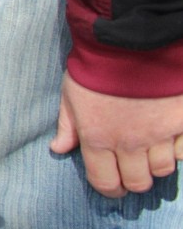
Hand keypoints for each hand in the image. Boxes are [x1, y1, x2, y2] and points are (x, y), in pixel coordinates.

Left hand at [49, 73, 182, 196]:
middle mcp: (129, 143)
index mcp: (97, 138)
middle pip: (138, 182)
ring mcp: (159, 134)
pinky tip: (168, 135)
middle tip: (132, 168)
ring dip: (155, 163)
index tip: (113, 185)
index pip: (105, 182)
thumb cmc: (96, 65)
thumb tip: (59, 149)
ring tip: (149, 149)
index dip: (109, 188)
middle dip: (133, 179)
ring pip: (163, 170)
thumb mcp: (71, 93)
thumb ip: (68, 125)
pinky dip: (177, 148)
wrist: (131, 39)